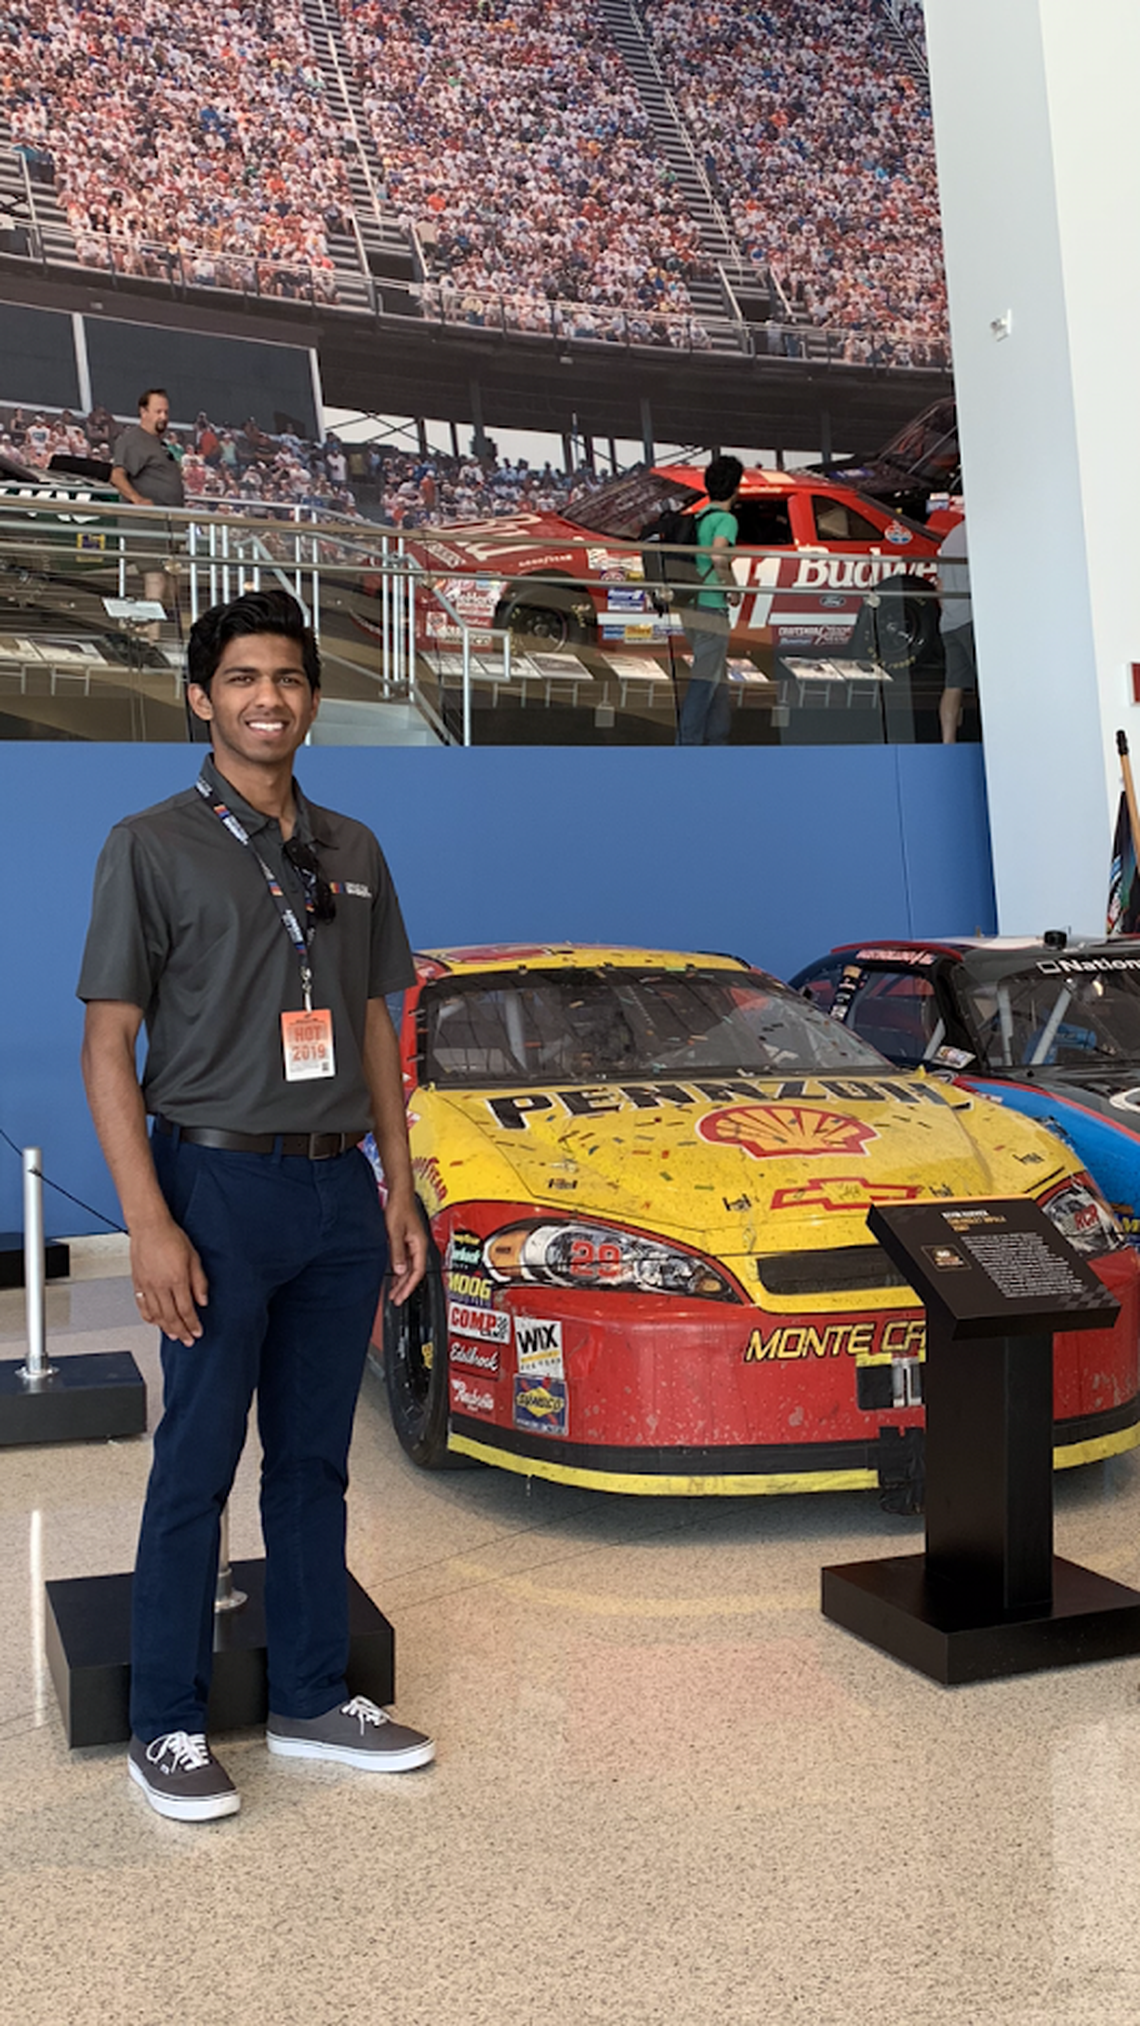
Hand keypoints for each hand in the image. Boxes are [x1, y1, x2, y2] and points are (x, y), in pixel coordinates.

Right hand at [130, 1217, 208, 1344]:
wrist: (149, 1226)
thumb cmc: (171, 1237)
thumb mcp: (193, 1257)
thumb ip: (199, 1281)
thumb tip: (203, 1300)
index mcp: (177, 1279)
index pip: (187, 1310)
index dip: (193, 1324)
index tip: (197, 1332)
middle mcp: (161, 1285)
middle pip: (171, 1316)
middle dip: (181, 1331)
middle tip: (187, 1340)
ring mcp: (147, 1285)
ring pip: (156, 1315)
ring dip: (166, 1328)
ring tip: (174, 1335)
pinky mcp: (137, 1282)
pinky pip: (142, 1305)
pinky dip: (148, 1317)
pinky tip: (154, 1322)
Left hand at [385, 1189, 426, 1306]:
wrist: (400, 1194)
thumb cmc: (400, 1208)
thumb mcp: (395, 1233)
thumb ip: (398, 1252)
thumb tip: (400, 1270)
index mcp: (420, 1244)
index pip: (418, 1272)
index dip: (409, 1286)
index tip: (402, 1296)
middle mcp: (418, 1245)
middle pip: (414, 1272)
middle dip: (405, 1287)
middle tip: (396, 1299)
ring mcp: (413, 1243)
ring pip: (409, 1268)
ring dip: (402, 1280)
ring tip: (394, 1292)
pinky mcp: (407, 1240)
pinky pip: (405, 1260)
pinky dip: (400, 1270)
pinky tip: (394, 1276)